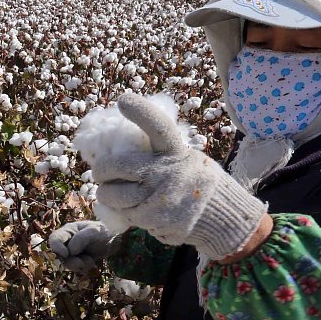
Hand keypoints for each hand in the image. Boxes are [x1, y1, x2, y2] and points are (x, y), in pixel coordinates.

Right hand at [48, 220, 115, 272]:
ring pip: (67, 263)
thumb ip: (81, 239)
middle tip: (81, 263)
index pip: (54, 239)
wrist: (114, 241)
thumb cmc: (103, 232)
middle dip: (70, 261)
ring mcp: (71, 252)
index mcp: (68, 231)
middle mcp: (67, 242)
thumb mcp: (94, 232)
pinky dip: (84, 267)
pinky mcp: (77, 261)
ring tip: (90, 260)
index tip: (66, 254)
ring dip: (79, 264)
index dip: (57, 247)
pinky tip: (91, 262)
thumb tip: (69, 250)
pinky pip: (76, 268)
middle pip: (59, 255)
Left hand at [92, 94, 269, 261]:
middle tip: (100, 173)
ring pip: (112, 195)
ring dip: (107, 194)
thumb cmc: (196, 183)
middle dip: (101, 170)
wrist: (220, 218)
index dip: (140, 112)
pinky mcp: (151, 219)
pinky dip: (123, 211)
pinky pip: (124, 213)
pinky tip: (135, 209)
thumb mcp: (188, 160)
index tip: (123, 100)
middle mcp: (166, 173)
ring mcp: (157, 198)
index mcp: (177, 152)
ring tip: (112, 193)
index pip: (159, 127)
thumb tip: (122, 151)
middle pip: (116, 166)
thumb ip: (161, 155)